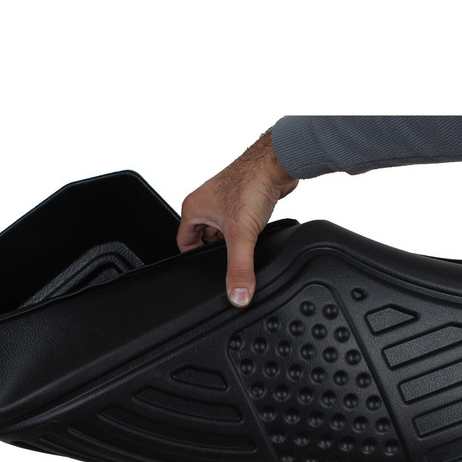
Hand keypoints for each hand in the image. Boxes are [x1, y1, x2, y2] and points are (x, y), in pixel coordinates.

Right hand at [177, 129, 298, 306]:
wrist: (277, 164)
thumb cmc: (251, 183)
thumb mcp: (242, 234)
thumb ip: (238, 268)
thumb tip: (237, 296)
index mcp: (193, 208)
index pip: (184, 244)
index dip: (197, 260)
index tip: (212, 270)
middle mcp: (206, 203)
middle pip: (204, 240)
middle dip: (219, 252)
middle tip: (233, 256)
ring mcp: (224, 202)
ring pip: (223, 233)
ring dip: (234, 241)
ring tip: (246, 242)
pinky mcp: (243, 202)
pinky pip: (238, 225)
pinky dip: (246, 232)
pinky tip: (257, 234)